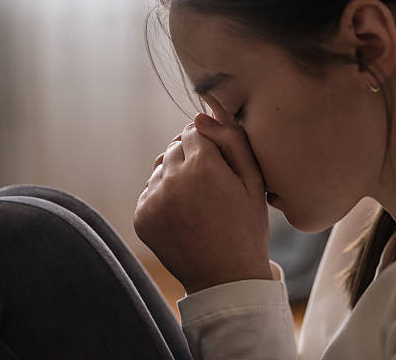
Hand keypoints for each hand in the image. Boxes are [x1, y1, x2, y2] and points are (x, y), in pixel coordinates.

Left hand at [133, 96, 272, 293]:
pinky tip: (183, 214)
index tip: (218, 165)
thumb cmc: (246, 226)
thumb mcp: (254, 180)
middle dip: (189, 157)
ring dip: (174, 175)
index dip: (208, 144)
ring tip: (196, 201)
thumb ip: (232, 139)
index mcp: (202, 166)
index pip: (192, 131)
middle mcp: (172, 179)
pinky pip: (150, 191)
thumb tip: (199, 117)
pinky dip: (163, 196)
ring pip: (160, 168)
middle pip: (173, 147)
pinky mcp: (142, 217)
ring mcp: (153, 200)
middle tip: (209, 184)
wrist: (225, 277)